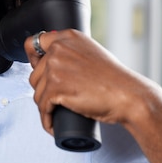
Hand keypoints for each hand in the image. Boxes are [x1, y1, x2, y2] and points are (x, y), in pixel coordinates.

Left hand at [23, 29, 156, 134]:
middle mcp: (59, 49)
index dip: (33, 59)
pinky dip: (47, 120)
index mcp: (67, 38)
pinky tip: (52, 125)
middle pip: (34, 74)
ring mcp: (55, 68)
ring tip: (57, 113)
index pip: (34, 43)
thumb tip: (53, 60)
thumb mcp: (90, 53)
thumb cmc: (114, 80)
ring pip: (37, 93)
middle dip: (42, 90)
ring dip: (45, 107)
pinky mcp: (55, 87)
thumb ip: (72, 52)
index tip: (37, 70)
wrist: (128, 95)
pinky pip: (42, 108)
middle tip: (55, 100)